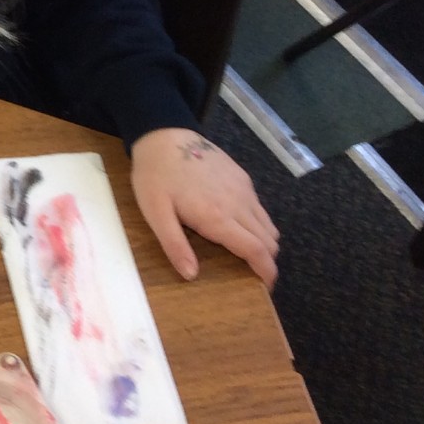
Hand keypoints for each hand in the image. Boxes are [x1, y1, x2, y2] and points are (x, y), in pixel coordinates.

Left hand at [128, 128, 278, 286]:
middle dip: (267, 261)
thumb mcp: (155, 214)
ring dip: (264, 243)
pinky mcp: (242, 177)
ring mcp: (243, 189)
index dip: (266, 272)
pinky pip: (259, 208)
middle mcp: (238, 203)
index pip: (256, 250)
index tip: (267, 287)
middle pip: (268, 240)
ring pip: (268, 224)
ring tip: (248, 254)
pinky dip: (258, 223)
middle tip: (255, 275)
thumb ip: (174, 246)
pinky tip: (238, 226)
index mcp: (218, 217)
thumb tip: (191, 275)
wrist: (164, 135)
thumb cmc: (155, 176)